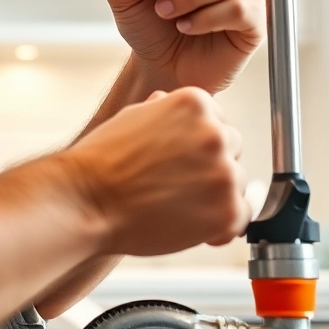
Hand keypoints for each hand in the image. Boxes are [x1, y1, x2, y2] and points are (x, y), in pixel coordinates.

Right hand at [62, 88, 249, 255]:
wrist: (87, 200)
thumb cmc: (101, 163)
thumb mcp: (131, 117)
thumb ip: (162, 111)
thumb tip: (168, 104)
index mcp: (195, 103)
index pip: (216, 121)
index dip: (197, 145)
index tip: (182, 161)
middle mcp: (215, 132)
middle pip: (232, 149)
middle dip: (210, 167)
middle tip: (177, 185)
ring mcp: (224, 171)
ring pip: (237, 183)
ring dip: (215, 195)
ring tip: (176, 206)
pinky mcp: (227, 209)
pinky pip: (241, 217)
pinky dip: (221, 225)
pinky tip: (192, 225)